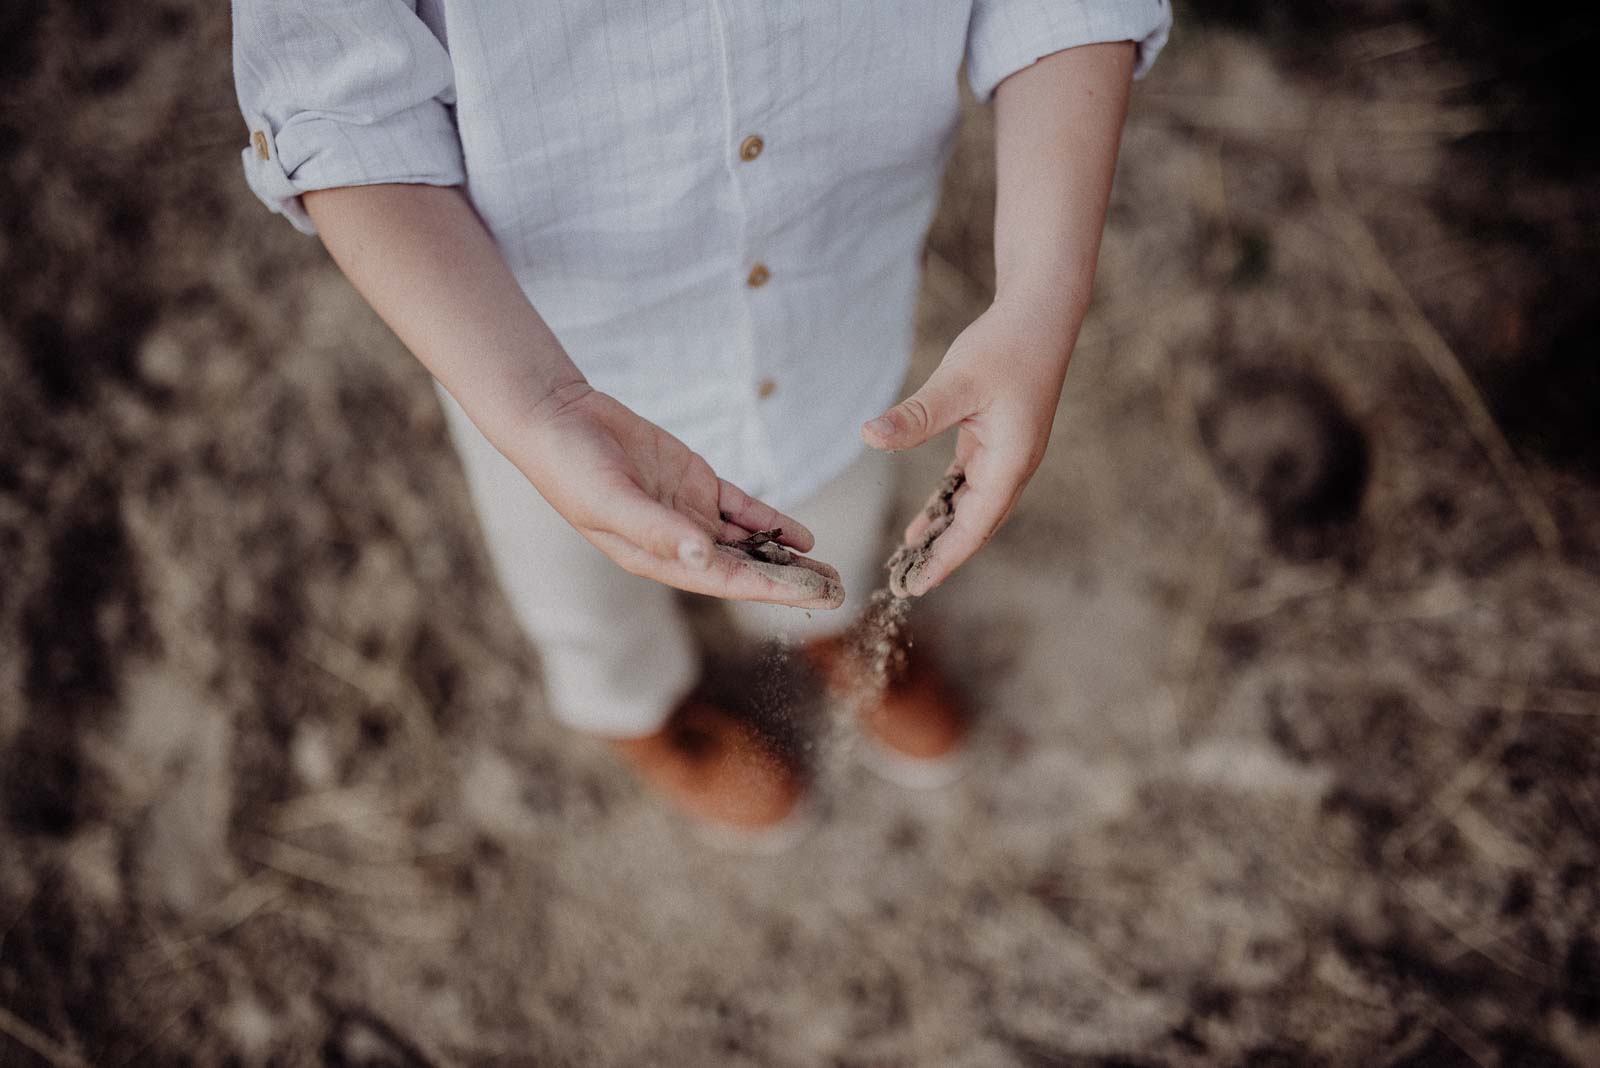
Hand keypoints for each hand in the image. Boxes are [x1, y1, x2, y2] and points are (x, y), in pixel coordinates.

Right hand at [505, 383, 843, 607]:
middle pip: (748, 570)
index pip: (729, 581)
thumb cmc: (573, 467)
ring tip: (831, 573)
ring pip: (751, 543)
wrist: (560, 418)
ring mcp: (690, 513)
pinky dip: (772, 522)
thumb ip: (658, 529)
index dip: (775, 590)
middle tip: (841, 594)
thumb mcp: (613, 500)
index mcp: (659, 559)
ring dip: (789, 559)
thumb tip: (703, 556)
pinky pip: (744, 509)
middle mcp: (680, 543)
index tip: (817, 597)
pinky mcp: (696, 483)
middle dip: (793, 583)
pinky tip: (802, 537)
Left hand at [861, 298, 1076, 595]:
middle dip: (943, 555)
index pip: (974, 527)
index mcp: (1011, 462)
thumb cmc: (1005, 345)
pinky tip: (925, 517)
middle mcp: (1013, 466)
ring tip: (909, 558)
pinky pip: (968, 484)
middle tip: (906, 584)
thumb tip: (869, 436)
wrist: (1040, 313)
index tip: (918, 586)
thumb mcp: (956, 383)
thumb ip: (915, 417)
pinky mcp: (995, 439)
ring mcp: (1006, 454)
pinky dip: (947, 503)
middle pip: (975, 526)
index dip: (945, 558)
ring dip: (943, 531)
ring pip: (972, 507)